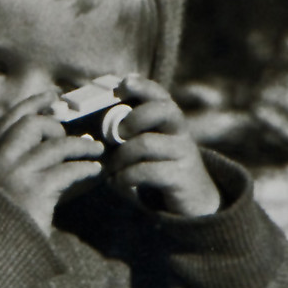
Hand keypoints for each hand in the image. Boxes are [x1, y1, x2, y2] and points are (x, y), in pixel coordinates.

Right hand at [0, 91, 104, 234]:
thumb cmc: (3, 220)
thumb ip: (14, 163)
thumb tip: (49, 143)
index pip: (9, 119)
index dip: (32, 102)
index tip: (53, 95)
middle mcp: (1, 160)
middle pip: (32, 124)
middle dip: (55, 126)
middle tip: (69, 135)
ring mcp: (18, 174)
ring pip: (55, 146)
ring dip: (81, 146)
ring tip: (96, 151)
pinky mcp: (36, 190)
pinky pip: (68, 170)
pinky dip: (85, 169)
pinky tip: (95, 171)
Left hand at [105, 75, 220, 216]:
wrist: (194, 204)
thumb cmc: (159, 171)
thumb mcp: (147, 150)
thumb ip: (129, 137)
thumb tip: (93, 131)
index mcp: (170, 121)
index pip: (160, 94)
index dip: (143, 86)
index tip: (123, 84)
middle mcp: (180, 132)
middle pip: (163, 109)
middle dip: (134, 118)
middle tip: (118, 134)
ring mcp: (183, 154)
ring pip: (147, 143)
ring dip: (120, 157)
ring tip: (110, 170)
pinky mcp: (181, 177)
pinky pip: (147, 171)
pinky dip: (125, 177)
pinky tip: (118, 183)